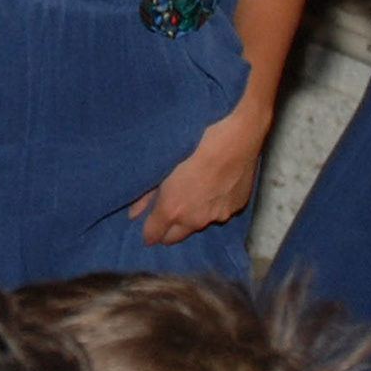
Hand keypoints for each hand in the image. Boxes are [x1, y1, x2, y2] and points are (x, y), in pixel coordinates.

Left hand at [129, 99, 265, 245]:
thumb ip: (145, 194)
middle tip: (167, 214)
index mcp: (172, 210)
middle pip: (175, 238)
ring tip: (194, 191)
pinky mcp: (237, 206)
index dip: (148, 231)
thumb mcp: (162, 164)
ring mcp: (219, 215)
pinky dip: (215, 204)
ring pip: (200, 224)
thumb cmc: (193, 141)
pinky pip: (221, 211)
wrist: (236, 131)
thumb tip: (133, 214)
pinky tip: (216, 184)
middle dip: (168, 230)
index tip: (147, 225)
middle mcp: (195, 220)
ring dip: (194, 215)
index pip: (153, 236)